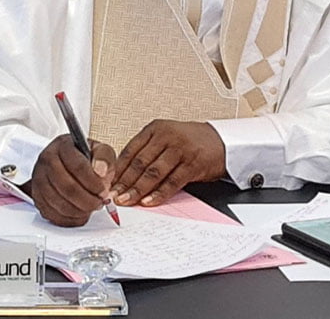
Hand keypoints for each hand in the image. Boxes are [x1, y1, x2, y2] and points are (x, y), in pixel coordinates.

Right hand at [29, 135, 115, 226]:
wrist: (69, 162)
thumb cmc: (86, 158)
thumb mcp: (100, 150)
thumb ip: (104, 158)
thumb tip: (101, 171)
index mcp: (63, 146)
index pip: (77, 166)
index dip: (93, 183)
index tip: (103, 191)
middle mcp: (47, 160)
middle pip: (66, 187)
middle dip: (87, 200)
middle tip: (99, 203)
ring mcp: (39, 178)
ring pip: (58, 203)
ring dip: (79, 210)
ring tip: (91, 207)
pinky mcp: (36, 196)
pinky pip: (51, 213)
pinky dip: (68, 218)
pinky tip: (80, 213)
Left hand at [110, 120, 225, 207]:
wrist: (221, 141)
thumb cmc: (190, 142)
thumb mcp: (166, 139)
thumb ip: (147, 152)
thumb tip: (123, 175)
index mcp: (155, 129)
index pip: (130, 150)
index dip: (118, 169)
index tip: (108, 183)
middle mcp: (166, 136)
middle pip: (139, 162)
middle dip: (124, 182)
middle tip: (114, 195)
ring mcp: (180, 149)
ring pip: (153, 172)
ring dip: (138, 189)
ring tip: (127, 200)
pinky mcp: (193, 163)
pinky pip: (172, 181)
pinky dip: (159, 193)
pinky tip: (149, 201)